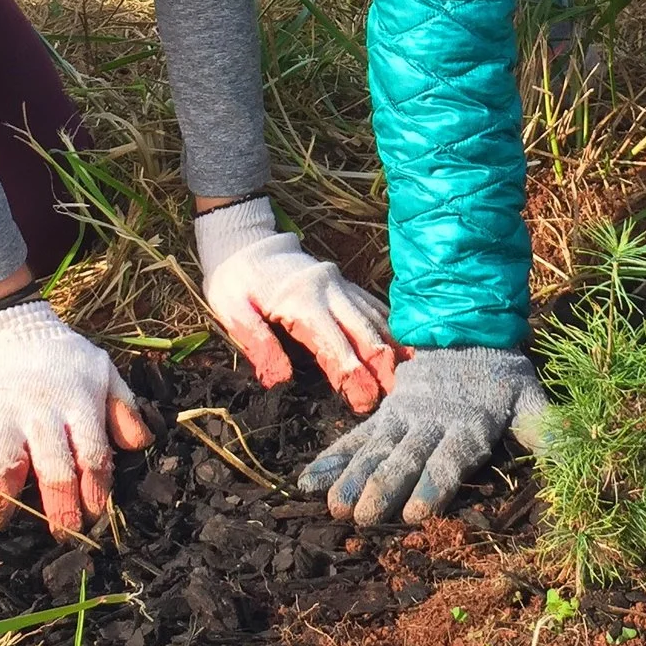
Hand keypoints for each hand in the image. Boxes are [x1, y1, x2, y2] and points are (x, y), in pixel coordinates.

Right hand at [0, 301, 150, 536]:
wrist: (8, 326)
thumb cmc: (62, 357)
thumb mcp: (102, 370)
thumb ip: (123, 407)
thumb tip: (140, 444)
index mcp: (77, 405)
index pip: (92, 454)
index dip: (96, 489)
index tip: (95, 514)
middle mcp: (40, 416)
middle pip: (54, 469)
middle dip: (61, 507)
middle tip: (65, 534)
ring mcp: (1, 420)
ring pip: (5, 465)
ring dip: (2, 498)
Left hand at [197, 197, 396, 409]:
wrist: (243, 243)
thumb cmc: (234, 282)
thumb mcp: (232, 311)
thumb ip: (258, 343)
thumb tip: (279, 381)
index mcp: (302, 302)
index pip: (334, 345)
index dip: (352, 376)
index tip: (365, 402)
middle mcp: (329, 292)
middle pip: (365, 333)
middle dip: (383, 367)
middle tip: (398, 398)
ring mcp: (340, 286)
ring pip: (376, 318)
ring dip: (394, 348)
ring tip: (413, 376)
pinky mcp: (344, 284)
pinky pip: (374, 305)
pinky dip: (391, 326)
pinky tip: (405, 344)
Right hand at [297, 348, 550, 524]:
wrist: (469, 332)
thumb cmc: (506, 381)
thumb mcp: (534, 404)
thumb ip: (553, 435)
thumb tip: (588, 459)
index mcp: (470, 426)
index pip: (449, 460)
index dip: (433, 487)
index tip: (415, 515)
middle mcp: (432, 423)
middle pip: (405, 459)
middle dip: (383, 488)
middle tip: (362, 518)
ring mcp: (404, 418)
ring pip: (375, 450)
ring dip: (352, 478)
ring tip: (334, 506)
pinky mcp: (385, 414)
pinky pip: (355, 437)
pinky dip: (332, 458)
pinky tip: (307, 481)